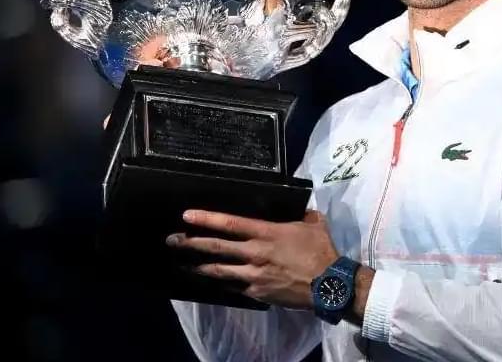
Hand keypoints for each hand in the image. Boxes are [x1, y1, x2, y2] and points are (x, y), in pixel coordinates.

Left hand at [166, 209, 339, 309]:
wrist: (329, 285)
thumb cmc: (321, 251)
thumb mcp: (313, 223)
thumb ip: (302, 214)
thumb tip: (299, 209)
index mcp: (267, 233)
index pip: (231, 223)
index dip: (207, 219)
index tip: (187, 215)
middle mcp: (255, 253)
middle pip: (217, 247)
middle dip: (192, 243)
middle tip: (172, 240)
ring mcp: (253, 275)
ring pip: (219, 270)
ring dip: (198, 266)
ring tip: (183, 263)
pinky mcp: (257, 292)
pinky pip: (234, 286)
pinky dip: (221, 282)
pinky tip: (210, 282)